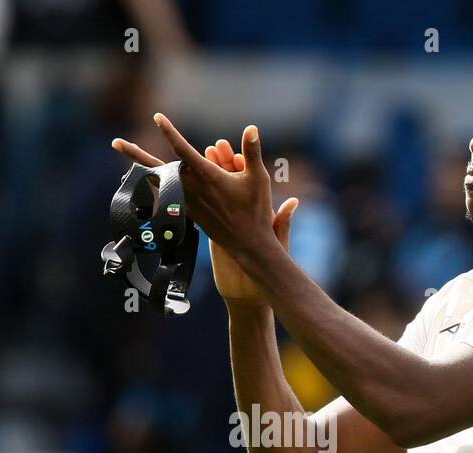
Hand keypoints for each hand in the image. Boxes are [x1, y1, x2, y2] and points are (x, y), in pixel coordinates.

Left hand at [112, 114, 275, 257]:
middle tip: (114, 142)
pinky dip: (152, 191)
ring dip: (140, 172)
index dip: (169, 132)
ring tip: (124, 163)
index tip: (157, 117)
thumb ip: (252, 151)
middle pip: (157, 168)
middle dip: (135, 154)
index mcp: (207, 177)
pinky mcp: (188, 214)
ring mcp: (188, 203)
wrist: (249, 245)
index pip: (183, 149)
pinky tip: (144, 187)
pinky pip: (165, 199)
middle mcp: (192, 189)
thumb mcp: (258, 178)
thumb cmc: (256, 210)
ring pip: (157, 184)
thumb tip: (251, 127)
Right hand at [199, 139, 297, 306]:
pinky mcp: (208, 230)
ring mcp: (221, 217)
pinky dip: (189, 196)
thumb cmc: (267, 260)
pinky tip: (178, 185)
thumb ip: (283, 221)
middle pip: (225, 179)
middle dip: (218, 163)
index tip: (233, 152)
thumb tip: (294, 201)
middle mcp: (237, 208)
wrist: (250, 284)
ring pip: (209, 191)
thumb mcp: (278, 239)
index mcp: (255, 206)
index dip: (238, 164)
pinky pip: (197, 208)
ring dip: (201, 176)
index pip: (245, 178)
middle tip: (212, 148)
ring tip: (194, 161)